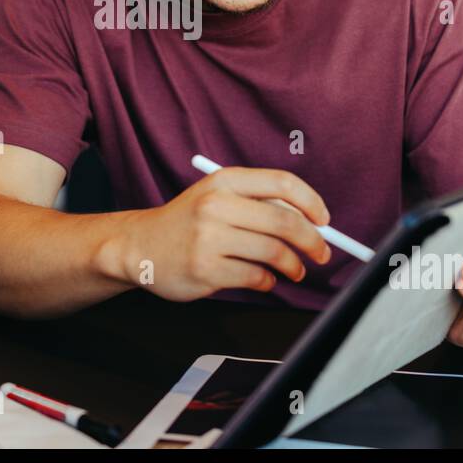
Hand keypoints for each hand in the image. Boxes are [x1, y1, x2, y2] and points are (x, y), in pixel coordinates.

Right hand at [119, 167, 332, 301]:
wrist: (139, 246)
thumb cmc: (186, 222)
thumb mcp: (216, 197)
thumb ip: (257, 203)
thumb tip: (311, 221)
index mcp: (224, 181)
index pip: (282, 184)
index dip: (311, 202)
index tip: (324, 220)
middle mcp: (216, 205)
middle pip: (284, 222)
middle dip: (313, 241)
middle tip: (321, 252)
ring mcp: (209, 238)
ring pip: (274, 253)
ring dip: (293, 265)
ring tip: (295, 270)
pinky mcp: (206, 269)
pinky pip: (256, 277)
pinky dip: (268, 281)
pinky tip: (262, 278)